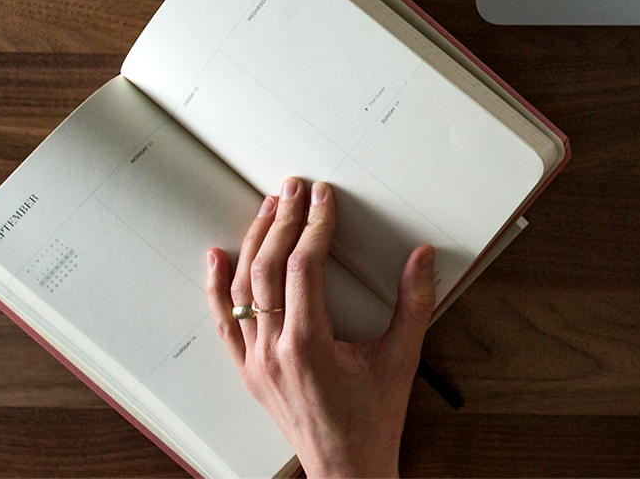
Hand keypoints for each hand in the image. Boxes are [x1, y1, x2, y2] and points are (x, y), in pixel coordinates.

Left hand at [206, 177, 435, 478]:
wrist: (345, 468)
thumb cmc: (373, 418)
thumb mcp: (402, 358)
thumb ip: (414, 303)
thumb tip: (423, 255)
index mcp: (309, 346)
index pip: (305, 268)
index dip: (315, 226)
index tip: (324, 198)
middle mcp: (274, 352)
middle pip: (267, 271)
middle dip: (281, 222)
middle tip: (294, 188)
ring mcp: (255, 363)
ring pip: (241, 291)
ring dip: (253, 243)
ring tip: (267, 208)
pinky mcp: (248, 371)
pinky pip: (224, 323)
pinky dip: (217, 287)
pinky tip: (216, 256)